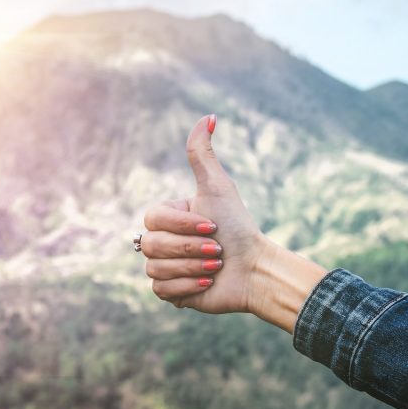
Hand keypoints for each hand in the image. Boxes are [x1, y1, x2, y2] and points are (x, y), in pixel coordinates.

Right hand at [141, 114, 268, 313]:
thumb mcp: (217, 187)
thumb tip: (209, 116)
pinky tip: (208, 282)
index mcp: (166, 216)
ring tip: (216, 267)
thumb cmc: (237, 226)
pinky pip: (161, 290)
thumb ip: (203, 153)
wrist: (255, 269)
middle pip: (152, 245)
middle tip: (218, 249)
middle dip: (190, 248)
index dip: (181, 225)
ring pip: (156, 268)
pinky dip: (188, 286)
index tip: (212, 226)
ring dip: (193, 267)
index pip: (152, 218)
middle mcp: (160, 240)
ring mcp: (163, 267)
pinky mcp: (170, 292)